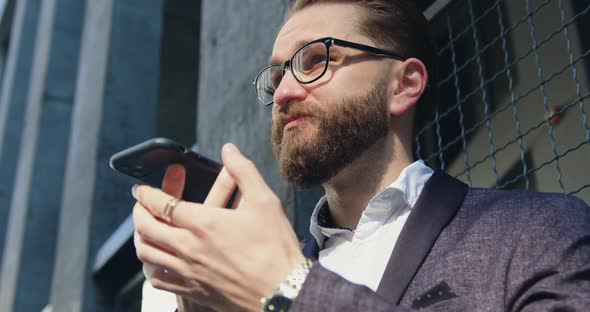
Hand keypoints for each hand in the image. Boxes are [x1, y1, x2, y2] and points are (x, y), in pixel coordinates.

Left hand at [133, 143, 303, 310]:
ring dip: (141, 238)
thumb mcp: (264, 201)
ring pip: (147, 255)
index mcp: (203, 223)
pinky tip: (161, 262)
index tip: (140, 188)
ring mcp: (188, 272)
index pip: (161, 204)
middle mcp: (189, 248)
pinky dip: (153, 268)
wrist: (284, 291)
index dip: (146, 193)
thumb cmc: (276, 247)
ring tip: (146, 230)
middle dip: (138, 212)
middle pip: (146, 228)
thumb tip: (228, 149)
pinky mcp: (194, 291)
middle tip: (140, 205)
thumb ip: (243, 171)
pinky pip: (159, 280)